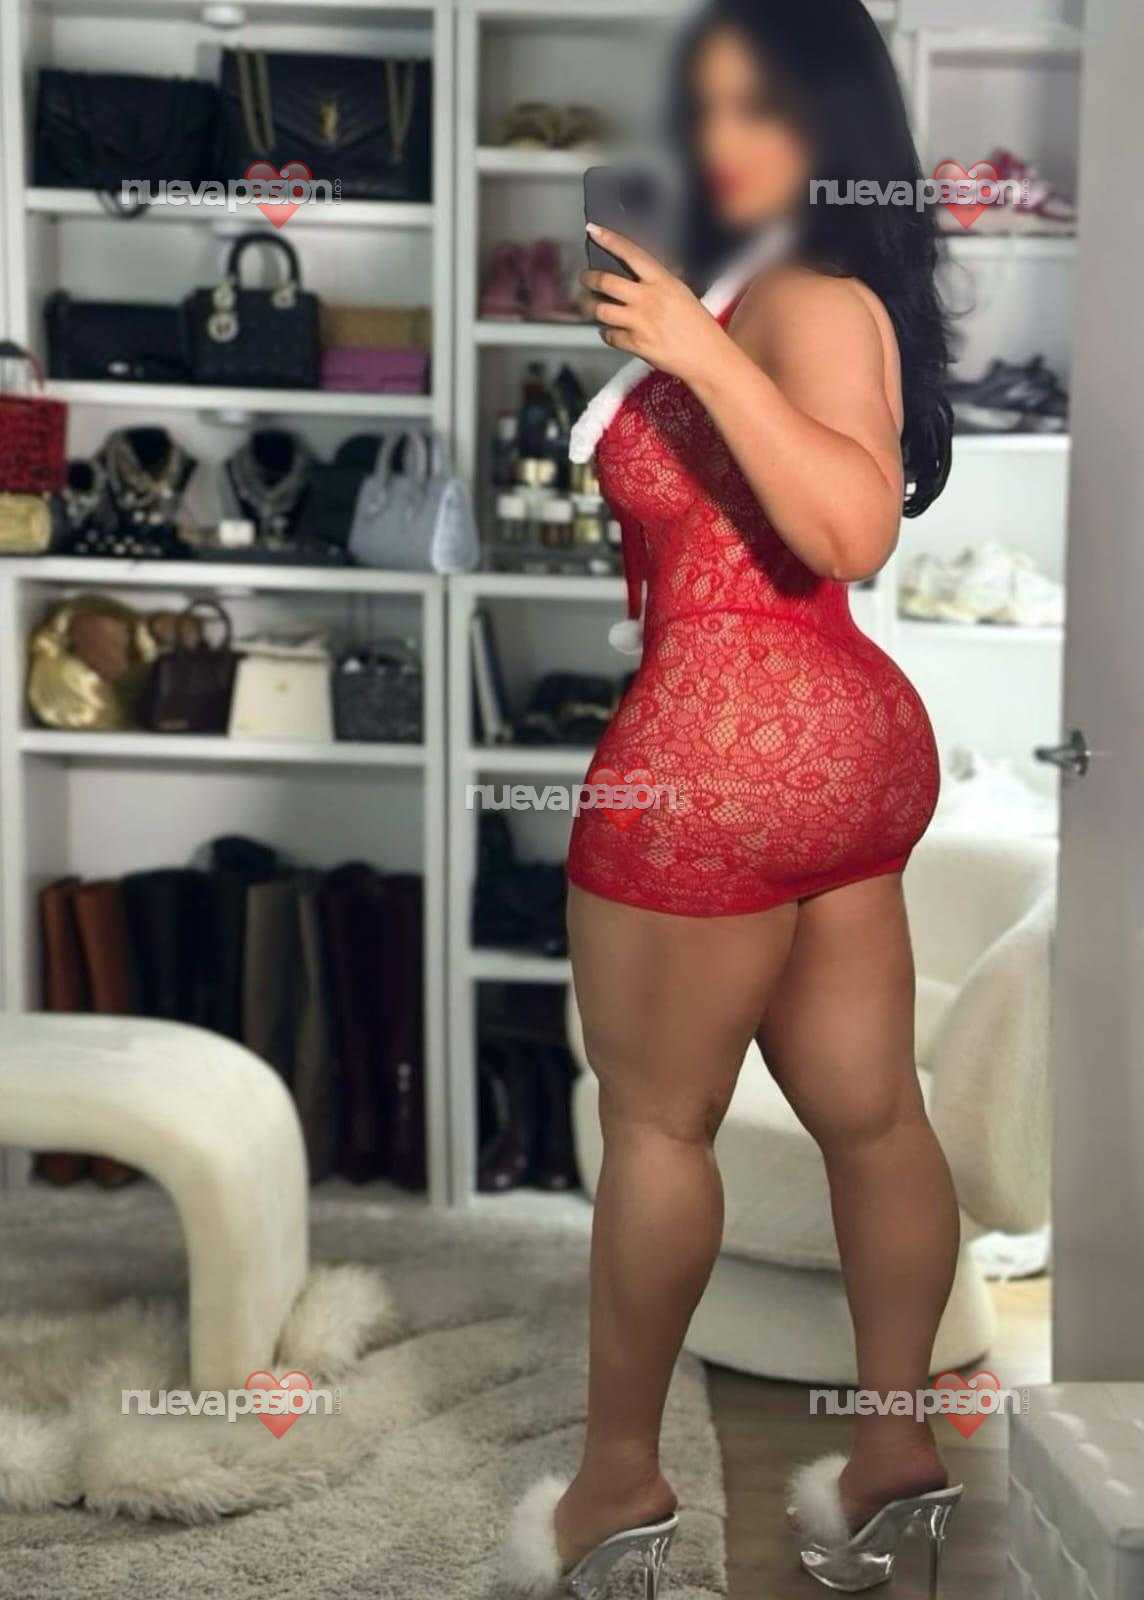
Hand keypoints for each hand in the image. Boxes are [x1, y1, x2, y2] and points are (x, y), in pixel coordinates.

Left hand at [582, 223, 727, 386]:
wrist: (707, 356)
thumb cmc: (698, 324)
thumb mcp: (681, 293)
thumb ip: (659, 282)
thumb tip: (638, 273)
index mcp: (662, 281)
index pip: (631, 253)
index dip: (610, 240)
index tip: (593, 230)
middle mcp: (648, 298)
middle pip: (606, 282)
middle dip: (589, 278)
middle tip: (585, 278)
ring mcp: (641, 322)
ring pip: (601, 310)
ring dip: (591, 308)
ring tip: (590, 306)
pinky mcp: (636, 344)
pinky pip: (610, 335)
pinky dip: (606, 333)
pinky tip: (609, 331)